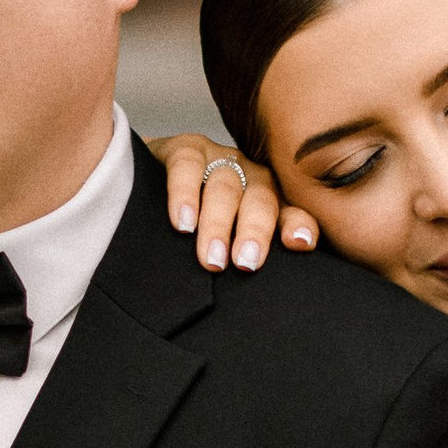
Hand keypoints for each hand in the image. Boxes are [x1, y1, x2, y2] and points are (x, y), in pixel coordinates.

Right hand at [150, 132, 316, 274]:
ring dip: (218, 224)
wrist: (147, 186)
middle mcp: (250, 177)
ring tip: (211, 258)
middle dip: (254, 232)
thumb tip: (263, 297)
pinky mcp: (184, 150)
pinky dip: (184, 195)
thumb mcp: (231, 246)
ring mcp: (219, 160)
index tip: (299, 243)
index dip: (297, 224)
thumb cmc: (199, 230)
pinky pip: (187, 166)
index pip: (292, 212)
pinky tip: (182, 223)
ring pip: (225, 187)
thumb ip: (251, 261)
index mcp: (270, 201)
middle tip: (244, 264)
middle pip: (261, 200)